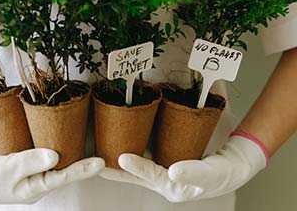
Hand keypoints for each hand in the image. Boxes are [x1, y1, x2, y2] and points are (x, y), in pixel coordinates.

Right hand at [0, 140, 104, 204]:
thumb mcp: (7, 168)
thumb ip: (30, 161)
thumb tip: (55, 155)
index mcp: (35, 188)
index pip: (63, 177)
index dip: (82, 169)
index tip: (100, 163)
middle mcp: (37, 183)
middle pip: (64, 172)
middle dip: (82, 162)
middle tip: (102, 153)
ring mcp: (32, 176)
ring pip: (55, 165)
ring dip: (69, 155)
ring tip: (86, 144)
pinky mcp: (25, 166)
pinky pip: (43, 158)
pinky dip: (53, 149)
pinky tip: (57, 139)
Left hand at [99, 135, 266, 201]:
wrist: (234, 164)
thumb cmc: (225, 171)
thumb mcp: (211, 173)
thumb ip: (193, 172)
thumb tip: (174, 172)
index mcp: (174, 188)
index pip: (151, 176)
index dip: (136, 167)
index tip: (121, 158)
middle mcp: (164, 182)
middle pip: (135, 175)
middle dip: (115, 170)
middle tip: (94, 162)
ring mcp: (163, 173)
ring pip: (136, 166)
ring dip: (118, 160)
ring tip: (99, 151)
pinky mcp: (163, 161)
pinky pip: (144, 156)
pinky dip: (131, 150)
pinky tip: (120, 140)